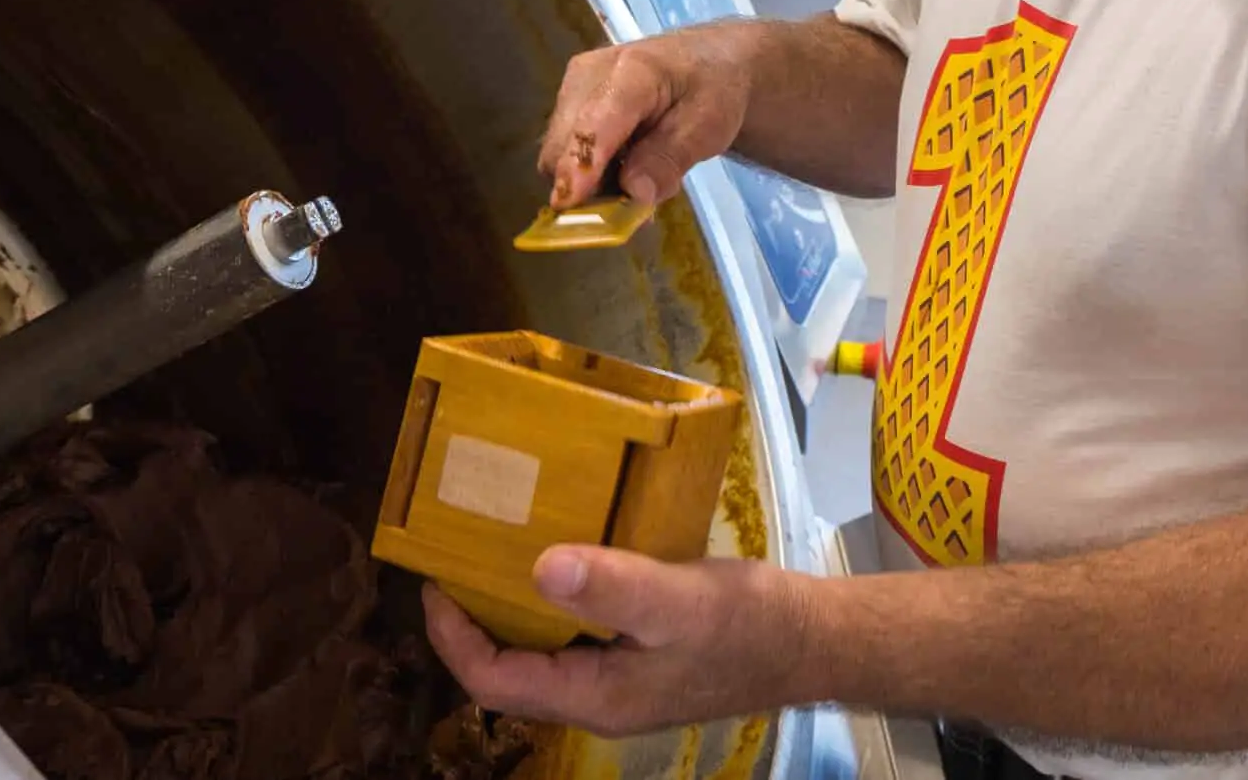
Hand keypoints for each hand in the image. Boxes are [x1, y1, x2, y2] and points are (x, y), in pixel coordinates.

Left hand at [422, 546, 824, 736]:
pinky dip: (552, 598)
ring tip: (491, 549)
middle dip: (472, 621)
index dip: (453, 637)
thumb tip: (539, 568)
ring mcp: (619, 680)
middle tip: (453, 557)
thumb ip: (613, 587)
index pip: (495, 682)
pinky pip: (574, 634)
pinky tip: (559, 555)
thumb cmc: (749, 625)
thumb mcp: (679, 602)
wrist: (813, 640)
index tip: (433, 580)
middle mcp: (597, 697)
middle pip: (510, 670)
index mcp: (595, 697)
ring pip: (540, 652)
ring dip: (509, 607)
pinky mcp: (639, 656)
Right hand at [538, 27, 755, 209]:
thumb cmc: (711, 89)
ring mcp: (572, 86)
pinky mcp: (566, 102)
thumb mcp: (709, 126)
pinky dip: (590, 172)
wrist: (704, 60)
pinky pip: (565, 152)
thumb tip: (633, 192)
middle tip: (638, 201)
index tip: (569, 204)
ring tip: (641, 173)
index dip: (580, 165)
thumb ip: (670, 158)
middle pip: (565, 145)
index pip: (597, 123)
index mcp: (634, 70)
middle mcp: (589, 73)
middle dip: (589, 186)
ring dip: (591, 181)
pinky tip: (626, 164)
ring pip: (560, 154)